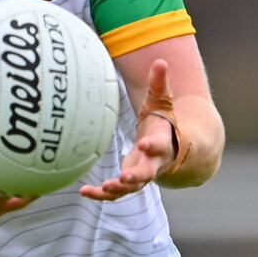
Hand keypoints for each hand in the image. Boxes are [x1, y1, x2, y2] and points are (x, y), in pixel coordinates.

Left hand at [79, 59, 176, 201]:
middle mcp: (155, 162)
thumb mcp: (161, 102)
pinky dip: (101, 195)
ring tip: (103, 187)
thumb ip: (159, 84)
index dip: (152, 146)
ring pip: (132, 187)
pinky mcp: (130, 181)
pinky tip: (84, 192)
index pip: (159, 145)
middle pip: (148, 172)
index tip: (143, 144)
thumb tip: (160, 61)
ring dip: (118, 188)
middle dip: (137, 175)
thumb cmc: (163, 120)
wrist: (173, 147)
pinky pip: (117, 192)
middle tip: (124, 177)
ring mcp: (143, 174)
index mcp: (162, 142)